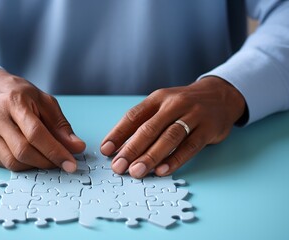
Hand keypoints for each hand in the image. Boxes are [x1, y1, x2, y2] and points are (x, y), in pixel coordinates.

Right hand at [0, 68, 85, 171]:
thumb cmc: (19, 96)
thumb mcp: (45, 102)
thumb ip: (61, 126)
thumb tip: (77, 148)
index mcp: (14, 102)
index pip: (36, 133)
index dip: (55, 151)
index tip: (71, 164)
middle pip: (23, 151)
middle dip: (47, 162)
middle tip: (62, 163)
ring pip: (13, 162)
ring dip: (36, 165)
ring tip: (47, 158)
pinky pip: (6, 164)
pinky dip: (23, 165)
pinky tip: (30, 155)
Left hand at [100, 77, 245, 177]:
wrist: (220, 96)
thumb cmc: (183, 105)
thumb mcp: (162, 105)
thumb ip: (144, 123)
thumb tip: (120, 147)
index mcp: (157, 98)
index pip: (133, 116)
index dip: (118, 134)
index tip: (106, 150)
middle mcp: (174, 104)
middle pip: (149, 128)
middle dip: (131, 149)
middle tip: (119, 166)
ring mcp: (193, 115)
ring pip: (169, 137)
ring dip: (151, 156)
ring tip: (137, 171)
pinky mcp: (208, 128)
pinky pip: (190, 146)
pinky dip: (175, 159)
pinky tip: (163, 171)